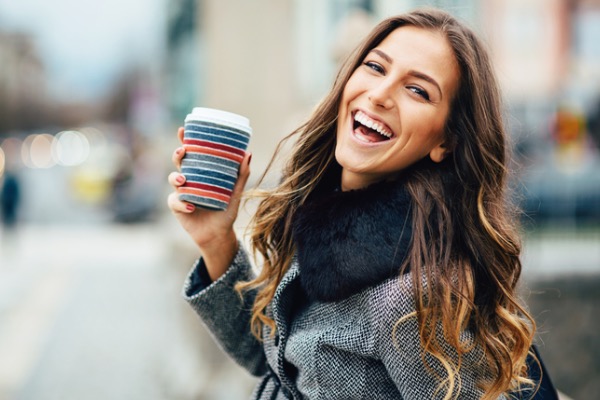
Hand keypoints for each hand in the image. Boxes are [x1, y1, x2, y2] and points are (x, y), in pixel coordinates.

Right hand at [167, 127, 251, 279]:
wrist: (219, 234)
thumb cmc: (226, 211)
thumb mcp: (235, 192)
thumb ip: (241, 175)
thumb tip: (248, 154)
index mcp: (201, 172)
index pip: (191, 153)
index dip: (184, 140)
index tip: (183, 129)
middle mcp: (189, 180)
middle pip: (178, 162)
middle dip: (177, 155)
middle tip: (182, 151)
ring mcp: (181, 193)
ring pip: (173, 179)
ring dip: (175, 178)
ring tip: (183, 180)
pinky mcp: (177, 207)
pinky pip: (174, 201)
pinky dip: (182, 203)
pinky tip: (191, 207)